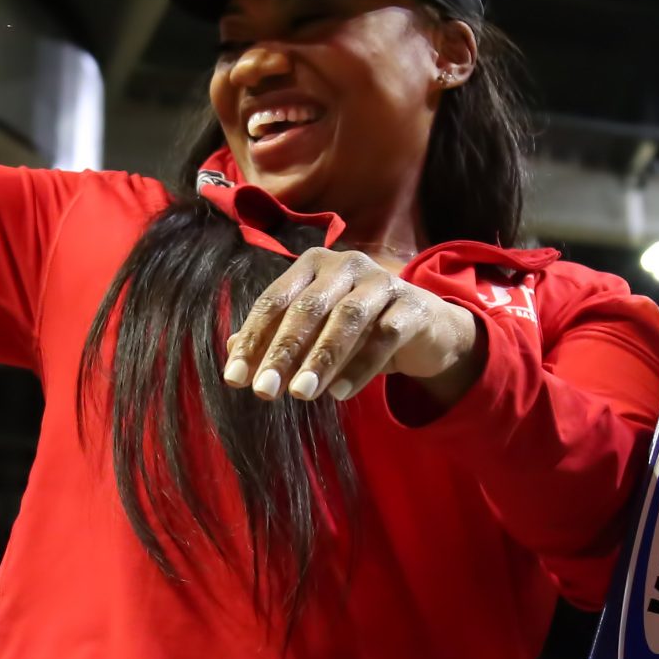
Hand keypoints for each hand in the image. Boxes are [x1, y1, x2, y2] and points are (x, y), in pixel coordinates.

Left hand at [223, 248, 486, 404]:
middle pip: (307, 308)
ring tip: (300, 394)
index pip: (274, 301)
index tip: (235, 380)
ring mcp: (381, 281)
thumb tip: (232, 349)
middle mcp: (345, 265)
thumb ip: (277, 336)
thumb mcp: (316, 331)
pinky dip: (361, 366)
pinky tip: (340, 393)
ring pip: (346, 318)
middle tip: (263, 391)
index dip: (252, 340)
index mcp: (312, 265)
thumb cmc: (359, 328)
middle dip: (282, 351)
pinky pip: (385, 335)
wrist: (426, 327)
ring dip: (320, 358)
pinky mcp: (413, 305)